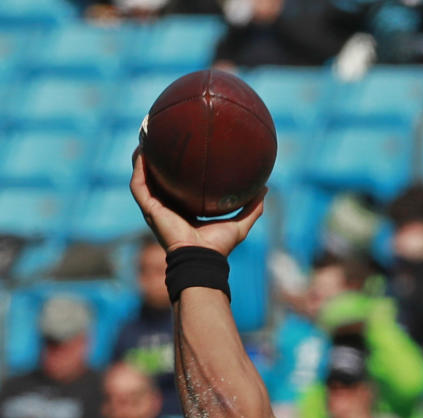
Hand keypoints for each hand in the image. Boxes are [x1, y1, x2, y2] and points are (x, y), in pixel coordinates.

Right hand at [129, 149, 265, 256]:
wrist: (203, 258)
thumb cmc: (219, 246)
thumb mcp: (239, 223)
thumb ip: (252, 207)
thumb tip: (265, 188)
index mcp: (184, 210)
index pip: (178, 186)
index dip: (178, 169)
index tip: (184, 150)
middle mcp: (167, 207)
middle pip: (157, 178)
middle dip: (156, 158)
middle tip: (160, 136)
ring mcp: (155, 208)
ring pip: (142, 177)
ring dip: (141, 157)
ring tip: (145, 136)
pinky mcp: (149, 209)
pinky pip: (139, 184)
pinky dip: (138, 167)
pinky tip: (142, 150)